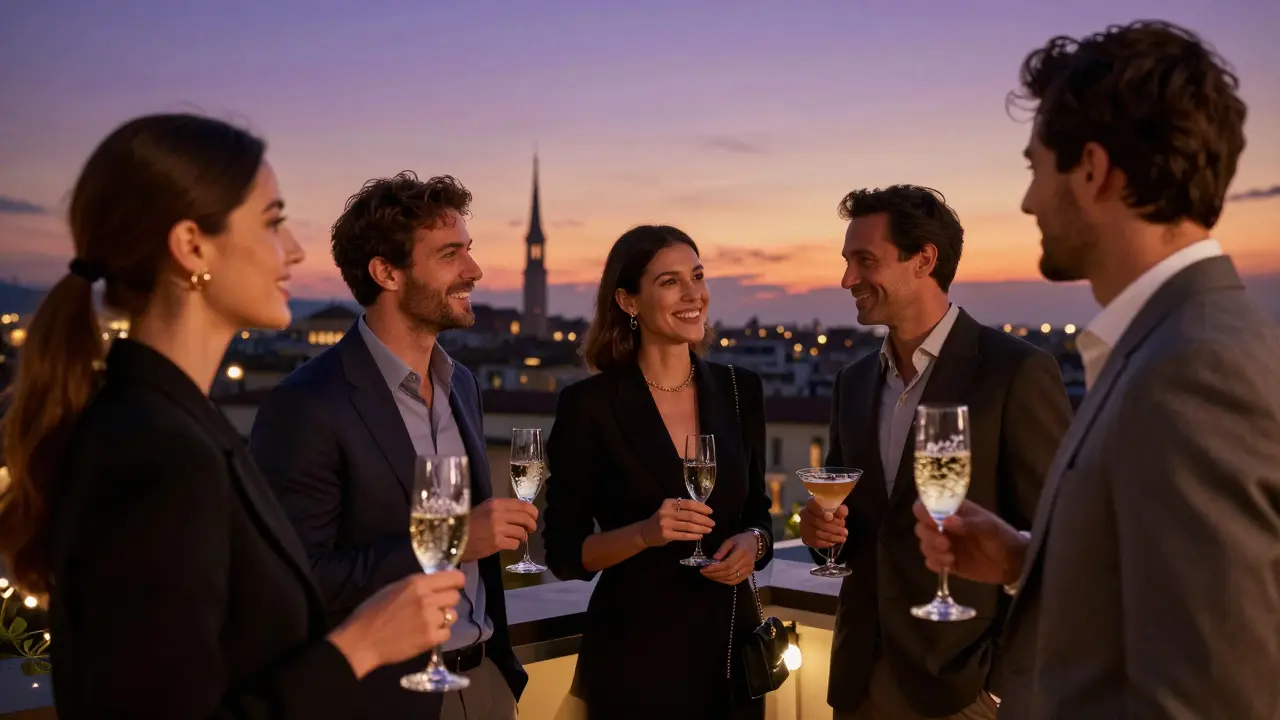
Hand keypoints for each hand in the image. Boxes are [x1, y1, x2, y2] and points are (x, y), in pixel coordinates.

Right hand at [327, 571, 464, 678]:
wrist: (362, 641)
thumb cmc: (372, 612)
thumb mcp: (394, 588)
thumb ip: (417, 585)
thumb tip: (436, 584)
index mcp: (418, 583)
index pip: (454, 578)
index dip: (456, 582)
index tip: (454, 587)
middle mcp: (428, 599)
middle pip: (455, 597)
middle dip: (448, 601)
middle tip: (435, 607)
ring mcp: (430, 619)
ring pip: (453, 615)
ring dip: (443, 618)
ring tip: (427, 622)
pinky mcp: (430, 638)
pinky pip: (447, 633)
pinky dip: (439, 634)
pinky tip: (425, 634)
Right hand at [462, 498, 538, 561]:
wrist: (454, 538)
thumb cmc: (467, 524)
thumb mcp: (483, 509)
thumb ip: (500, 509)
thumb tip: (519, 514)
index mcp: (496, 503)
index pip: (522, 505)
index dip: (532, 511)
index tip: (534, 517)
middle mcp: (499, 514)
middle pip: (525, 518)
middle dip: (531, 525)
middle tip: (530, 529)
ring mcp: (498, 528)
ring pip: (522, 532)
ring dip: (522, 537)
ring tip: (517, 538)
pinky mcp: (497, 542)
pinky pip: (515, 544)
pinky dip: (514, 545)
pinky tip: (508, 545)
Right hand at [639, 498, 713, 546]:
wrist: (645, 532)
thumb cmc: (661, 519)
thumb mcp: (669, 509)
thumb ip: (682, 508)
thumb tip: (703, 511)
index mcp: (669, 502)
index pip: (689, 503)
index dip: (701, 507)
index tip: (710, 512)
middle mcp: (667, 512)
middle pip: (690, 515)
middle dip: (704, 519)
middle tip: (712, 523)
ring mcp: (666, 524)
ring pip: (688, 526)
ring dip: (701, 528)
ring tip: (709, 530)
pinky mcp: (666, 535)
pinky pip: (684, 535)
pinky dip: (694, 536)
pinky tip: (700, 536)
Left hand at [701, 532, 756, 584]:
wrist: (755, 543)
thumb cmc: (740, 540)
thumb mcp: (730, 541)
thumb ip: (722, 550)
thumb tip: (713, 560)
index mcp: (742, 552)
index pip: (727, 564)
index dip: (715, 568)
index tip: (704, 568)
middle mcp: (746, 562)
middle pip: (728, 572)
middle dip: (714, 574)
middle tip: (703, 572)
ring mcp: (748, 570)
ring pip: (731, 579)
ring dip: (718, 579)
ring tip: (708, 575)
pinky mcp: (748, 574)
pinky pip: (735, 581)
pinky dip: (725, 581)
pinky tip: (717, 578)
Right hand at [799, 497, 847, 548]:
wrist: (820, 525)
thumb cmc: (830, 515)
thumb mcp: (836, 512)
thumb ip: (840, 510)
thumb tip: (842, 510)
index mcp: (812, 505)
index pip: (813, 506)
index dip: (821, 512)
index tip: (830, 517)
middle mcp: (805, 515)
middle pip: (816, 522)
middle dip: (833, 528)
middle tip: (845, 531)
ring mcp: (804, 527)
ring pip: (817, 533)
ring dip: (832, 537)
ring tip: (843, 538)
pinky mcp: (806, 538)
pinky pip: (816, 542)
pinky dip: (827, 543)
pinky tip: (835, 542)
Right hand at [913, 500, 1028, 585]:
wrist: (1014, 563)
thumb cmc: (1002, 537)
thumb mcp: (989, 527)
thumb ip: (969, 524)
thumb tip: (947, 520)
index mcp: (953, 511)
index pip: (927, 504)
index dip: (924, 511)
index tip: (933, 522)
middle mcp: (944, 526)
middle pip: (921, 527)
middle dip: (929, 536)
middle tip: (945, 543)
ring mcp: (945, 545)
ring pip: (924, 545)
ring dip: (932, 551)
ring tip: (950, 557)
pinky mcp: (947, 562)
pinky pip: (931, 562)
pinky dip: (936, 564)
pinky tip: (950, 565)